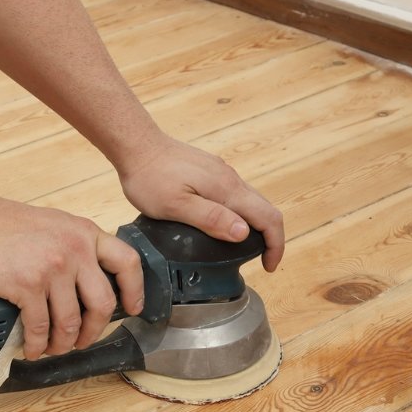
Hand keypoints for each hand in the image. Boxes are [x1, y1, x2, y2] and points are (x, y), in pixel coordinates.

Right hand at [0, 198, 144, 359]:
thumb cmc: (10, 226)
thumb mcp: (58, 225)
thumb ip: (79, 247)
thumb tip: (91, 282)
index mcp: (87, 235)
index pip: (127, 262)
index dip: (134, 290)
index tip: (132, 308)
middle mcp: (76, 251)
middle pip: (103, 303)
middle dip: (94, 330)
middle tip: (83, 340)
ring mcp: (54, 269)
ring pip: (71, 322)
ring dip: (64, 343)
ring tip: (55, 347)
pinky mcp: (28, 286)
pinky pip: (40, 327)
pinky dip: (37, 344)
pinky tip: (33, 348)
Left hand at [118, 137, 284, 271]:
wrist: (137, 145)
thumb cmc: (150, 177)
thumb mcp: (176, 205)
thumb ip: (211, 218)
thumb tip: (244, 233)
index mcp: (226, 189)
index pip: (268, 217)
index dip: (275, 244)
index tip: (268, 266)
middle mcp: (230, 178)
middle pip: (264, 209)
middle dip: (270, 237)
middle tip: (260, 261)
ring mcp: (221, 173)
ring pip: (250, 201)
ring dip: (255, 225)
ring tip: (241, 248)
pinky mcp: (210, 170)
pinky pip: (235, 194)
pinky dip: (240, 213)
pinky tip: (223, 224)